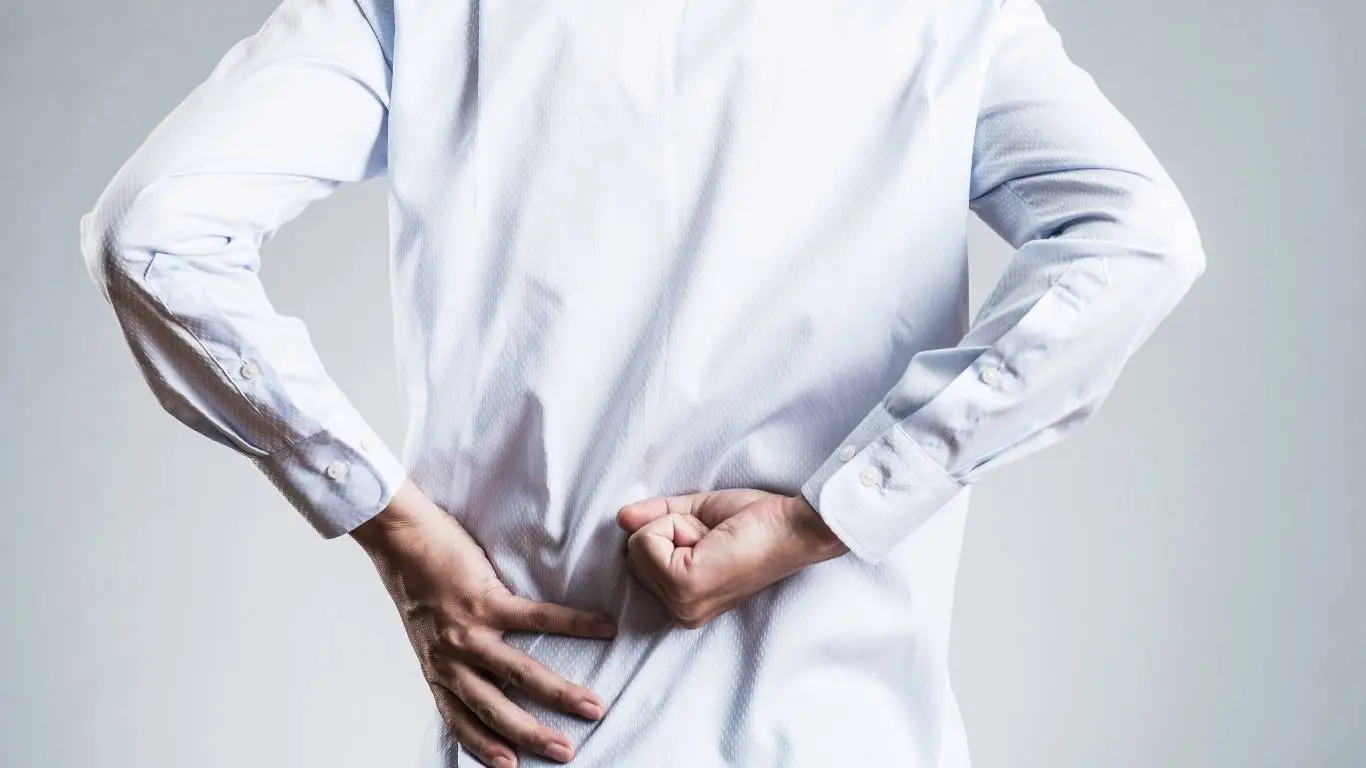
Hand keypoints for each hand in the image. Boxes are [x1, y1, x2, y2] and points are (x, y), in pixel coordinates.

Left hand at [352, 481, 616, 766]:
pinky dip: (575, 624)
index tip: (512, 766)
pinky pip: (537, 618)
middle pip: (494, 708)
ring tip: (594, 705)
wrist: (398, 539)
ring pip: (519, 672)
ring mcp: (468, 631)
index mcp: (437, 668)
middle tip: (566, 751)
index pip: (459, 720)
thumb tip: (483, 669)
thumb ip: (452, 655)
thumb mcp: (427, 631)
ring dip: (559, 693)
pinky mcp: (485, 599)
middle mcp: (450, 658)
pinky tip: (603, 628)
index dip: (484, 747)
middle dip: (532, 734)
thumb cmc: (416, 580)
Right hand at [616, 489, 848, 627]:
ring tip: (714, 539)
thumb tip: (622, 517)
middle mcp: (680, 612)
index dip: (672, 531)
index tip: (710, 537)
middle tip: (713, 537)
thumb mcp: (697, 517)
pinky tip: (711, 538)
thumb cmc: (758, 522)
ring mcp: (681, 603)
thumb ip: (657, 519)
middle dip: (670, 529)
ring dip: (676, 527)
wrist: (794, 526)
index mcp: (685, 602)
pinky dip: (676, 524)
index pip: (640, 557)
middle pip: (633, 552)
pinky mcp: (684, 585)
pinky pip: (646, 538)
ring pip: (638, 543)